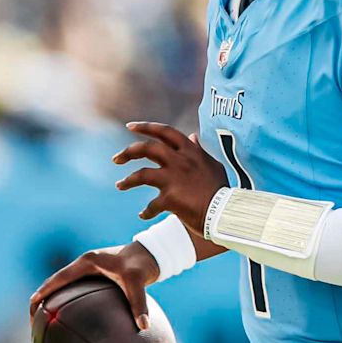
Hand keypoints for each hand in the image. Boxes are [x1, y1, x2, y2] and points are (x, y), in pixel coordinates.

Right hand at [30, 243, 161, 329]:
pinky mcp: (95, 277)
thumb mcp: (140, 282)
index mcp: (88, 261)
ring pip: (63, 286)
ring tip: (43, 322)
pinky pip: (76, 291)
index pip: (59, 277)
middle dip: (41, 298)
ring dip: (52, 300)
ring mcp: (89, 270)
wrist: (152, 253)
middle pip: (55, 282)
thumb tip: (143, 327)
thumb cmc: (143, 265)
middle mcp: (85, 264)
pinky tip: (70, 322)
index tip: (32, 304)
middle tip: (32, 319)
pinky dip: (69, 303)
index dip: (44, 290)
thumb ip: (139, 304)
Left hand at [114, 121, 229, 228]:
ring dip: (127, 180)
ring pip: (141, 174)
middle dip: (128, 152)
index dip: (146, 126)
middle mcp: (180, 161)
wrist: (225, 212)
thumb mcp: (212, 165)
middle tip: (116, 159)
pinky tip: (143, 215)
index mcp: (190, 151)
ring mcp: (174, 179)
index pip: (165, 131)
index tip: (130, 126)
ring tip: (120, 185)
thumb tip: (192, 136)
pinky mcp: (170, 198)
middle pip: (147, 148)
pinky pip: (151, 205)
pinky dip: (146, 211)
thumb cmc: (220, 190)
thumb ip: (199, 150)